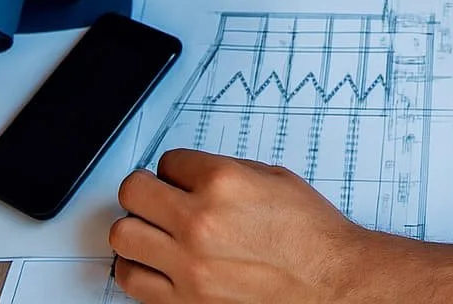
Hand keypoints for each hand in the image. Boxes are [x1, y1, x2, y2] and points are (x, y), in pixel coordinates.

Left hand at [110, 149, 387, 303]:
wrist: (330, 283)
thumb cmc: (310, 234)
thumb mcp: (274, 179)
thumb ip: (225, 172)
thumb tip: (189, 174)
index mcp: (224, 182)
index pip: (168, 161)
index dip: (178, 169)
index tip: (186, 179)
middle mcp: (200, 221)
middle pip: (133, 192)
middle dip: (146, 189)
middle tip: (160, 197)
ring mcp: (188, 264)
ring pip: (122, 234)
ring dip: (136, 227)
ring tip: (155, 230)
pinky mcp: (184, 300)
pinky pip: (131, 279)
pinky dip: (136, 266)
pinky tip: (155, 261)